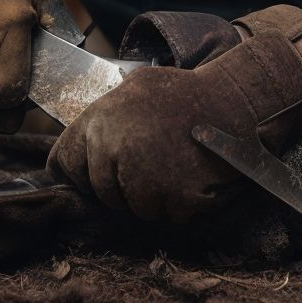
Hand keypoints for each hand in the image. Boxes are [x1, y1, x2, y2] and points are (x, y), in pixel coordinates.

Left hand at [49, 5, 301, 221]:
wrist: (237, 101)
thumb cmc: (189, 94)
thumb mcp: (137, 87)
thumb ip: (107, 114)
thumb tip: (83, 143)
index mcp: (100, 120)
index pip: (64, 162)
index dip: (80, 170)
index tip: (93, 173)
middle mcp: (115, 149)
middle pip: (102, 192)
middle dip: (123, 186)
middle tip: (152, 164)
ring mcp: (145, 176)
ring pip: (135, 208)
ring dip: (155, 197)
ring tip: (176, 167)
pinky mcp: (175, 197)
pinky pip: (168, 215)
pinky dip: (182, 203)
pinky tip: (193, 176)